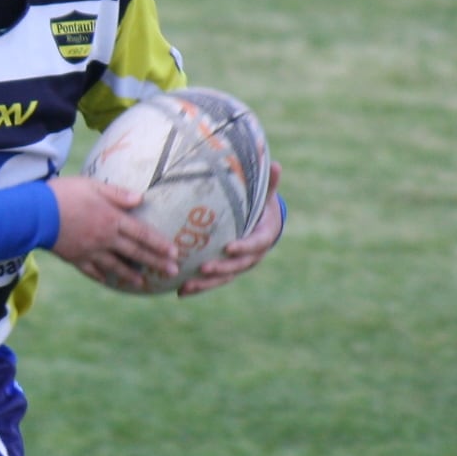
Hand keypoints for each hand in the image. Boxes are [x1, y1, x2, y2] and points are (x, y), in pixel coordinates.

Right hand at [49, 176, 177, 291]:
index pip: (142, 233)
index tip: (174, 252)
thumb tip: (140, 199)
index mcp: (112, 219)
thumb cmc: (65, 194)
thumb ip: (117, 194)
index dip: (159, 243)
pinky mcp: (75, 258)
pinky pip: (92, 271)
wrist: (36, 214)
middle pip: (135, 252)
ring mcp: (91, 251)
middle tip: (172, 272)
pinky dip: (102, 276)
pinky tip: (109, 280)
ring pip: (116, 266)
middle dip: (155, 262)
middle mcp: (105, 238)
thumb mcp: (93, 186)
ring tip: (144, 283)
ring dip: (131, 275)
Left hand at [177, 163, 285, 296]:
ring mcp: (239, 265)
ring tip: (186, 286)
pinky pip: (214, 281)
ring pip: (223, 278)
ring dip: (205, 284)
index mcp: (263, 237)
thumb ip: (269, 182)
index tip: (229, 247)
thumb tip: (275, 163)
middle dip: (220, 268)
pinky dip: (198, 287)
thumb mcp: (266, 194)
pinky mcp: (228, 271)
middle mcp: (252, 256)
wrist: (265, 225)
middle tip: (203, 268)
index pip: (254, 244)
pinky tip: (180, 292)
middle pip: (236, 266)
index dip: (243, 247)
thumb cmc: (261, 205)